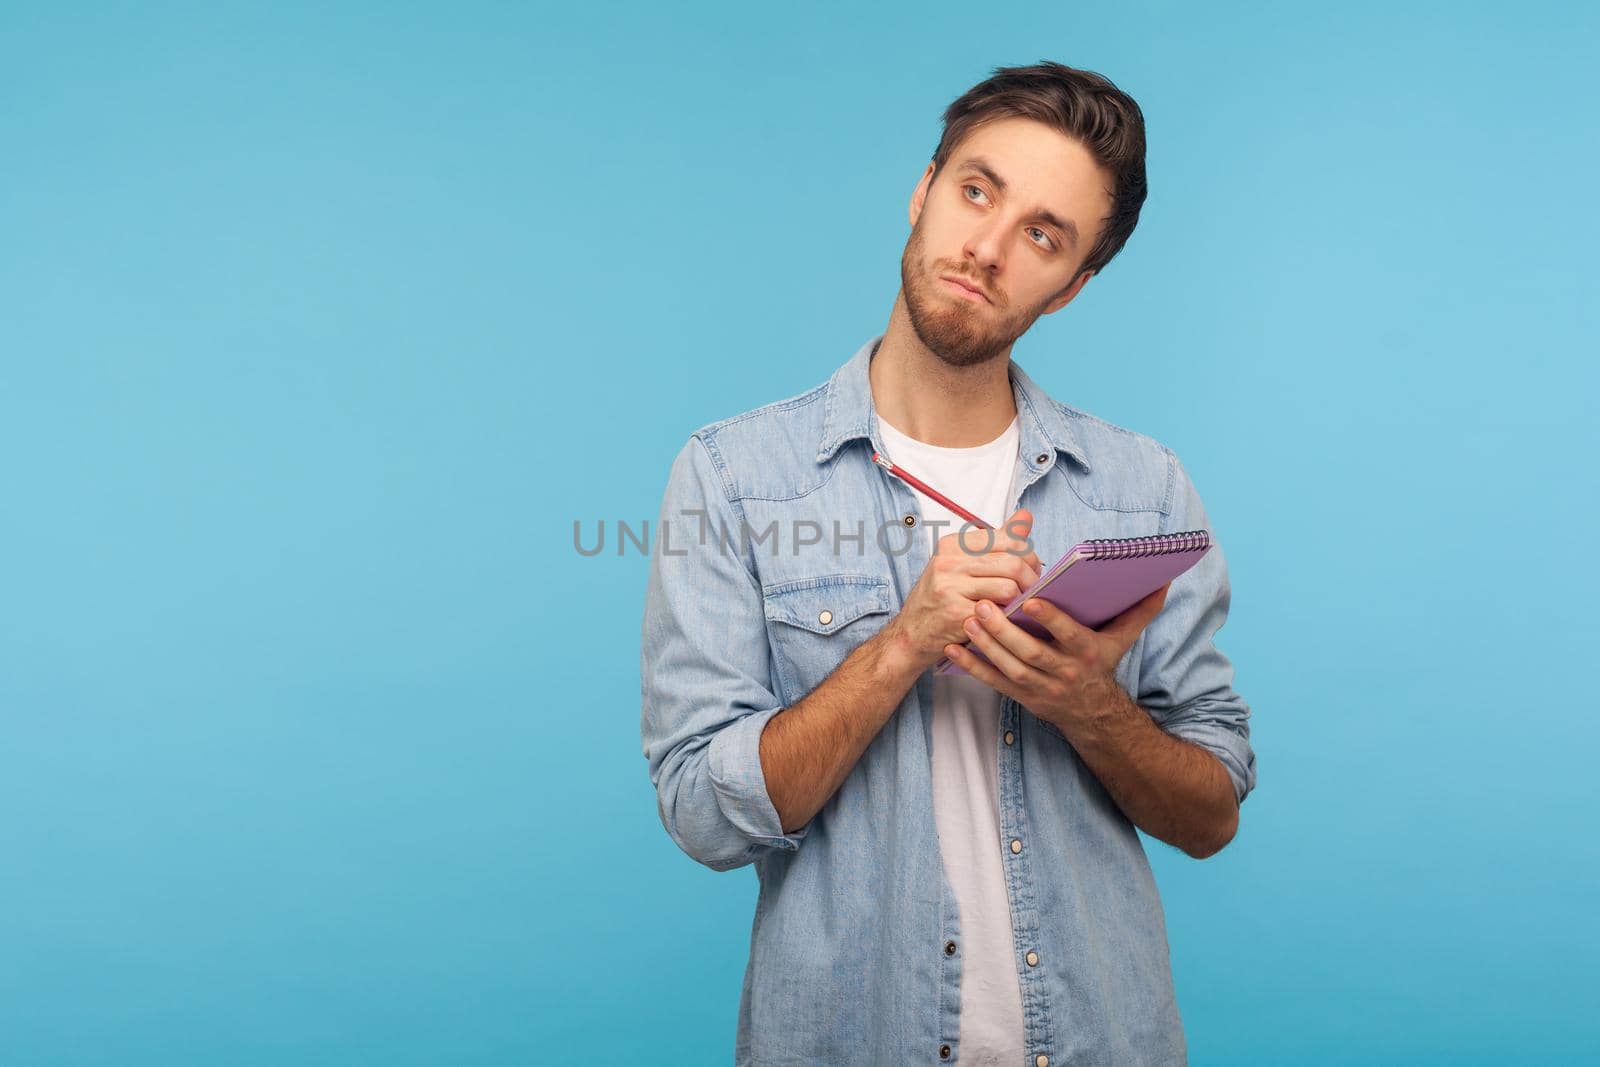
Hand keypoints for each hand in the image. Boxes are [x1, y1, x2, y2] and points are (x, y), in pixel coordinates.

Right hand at [884, 508, 1041, 670]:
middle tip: (1032, 591)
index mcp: (953, 544)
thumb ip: (996, 541)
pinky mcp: (956, 614)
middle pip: (1013, 562)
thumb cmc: (941, 598)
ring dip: (1022, 600)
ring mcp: (950, 587)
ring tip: (1018, 606)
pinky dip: (1009, 616)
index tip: (1030, 570)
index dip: (1029, 556)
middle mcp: (949, 562)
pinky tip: (1005, 619)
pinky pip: (998, 612)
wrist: (911, 634)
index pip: (1008, 539)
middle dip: (1031, 579)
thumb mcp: (962, 563)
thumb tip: (1025, 516)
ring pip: (1009, 587)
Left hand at [944, 581, 1172, 732]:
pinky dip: (971, 667)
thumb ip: (1141, 608)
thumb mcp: (1123, 638)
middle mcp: (1063, 671)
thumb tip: (1164, 580)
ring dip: (986, 646)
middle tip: (983, 606)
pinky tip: (953, 649)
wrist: (1092, 713)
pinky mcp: (1021, 695)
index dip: (1050, 619)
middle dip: (1005, 631)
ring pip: (1009, 668)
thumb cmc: (1102, 664)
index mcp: (1087, 652)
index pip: (1068, 634)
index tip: (1030, 601)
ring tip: (967, 621)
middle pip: (1031, 652)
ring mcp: (1040, 686)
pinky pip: (993, 682)